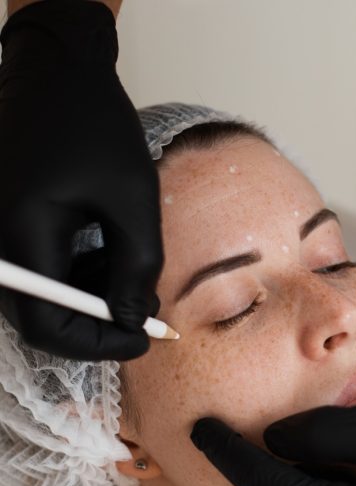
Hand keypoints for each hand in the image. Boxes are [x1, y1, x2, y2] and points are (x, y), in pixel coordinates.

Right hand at [0, 1, 162, 360]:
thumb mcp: (133, 203)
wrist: (58, 71)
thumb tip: (130, 321)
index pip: (45, 328)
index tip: (142, 339)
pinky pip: (39, 270)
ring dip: (90, 299)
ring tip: (131, 275)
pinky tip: (108, 254)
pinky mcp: (6, 223)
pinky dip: (77, 275)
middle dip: (97, 324)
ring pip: (42, 298)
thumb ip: (135, 269)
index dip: (96, 345)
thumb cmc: (96, 126)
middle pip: (40, 318)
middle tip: (142, 311)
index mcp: (19, 234)